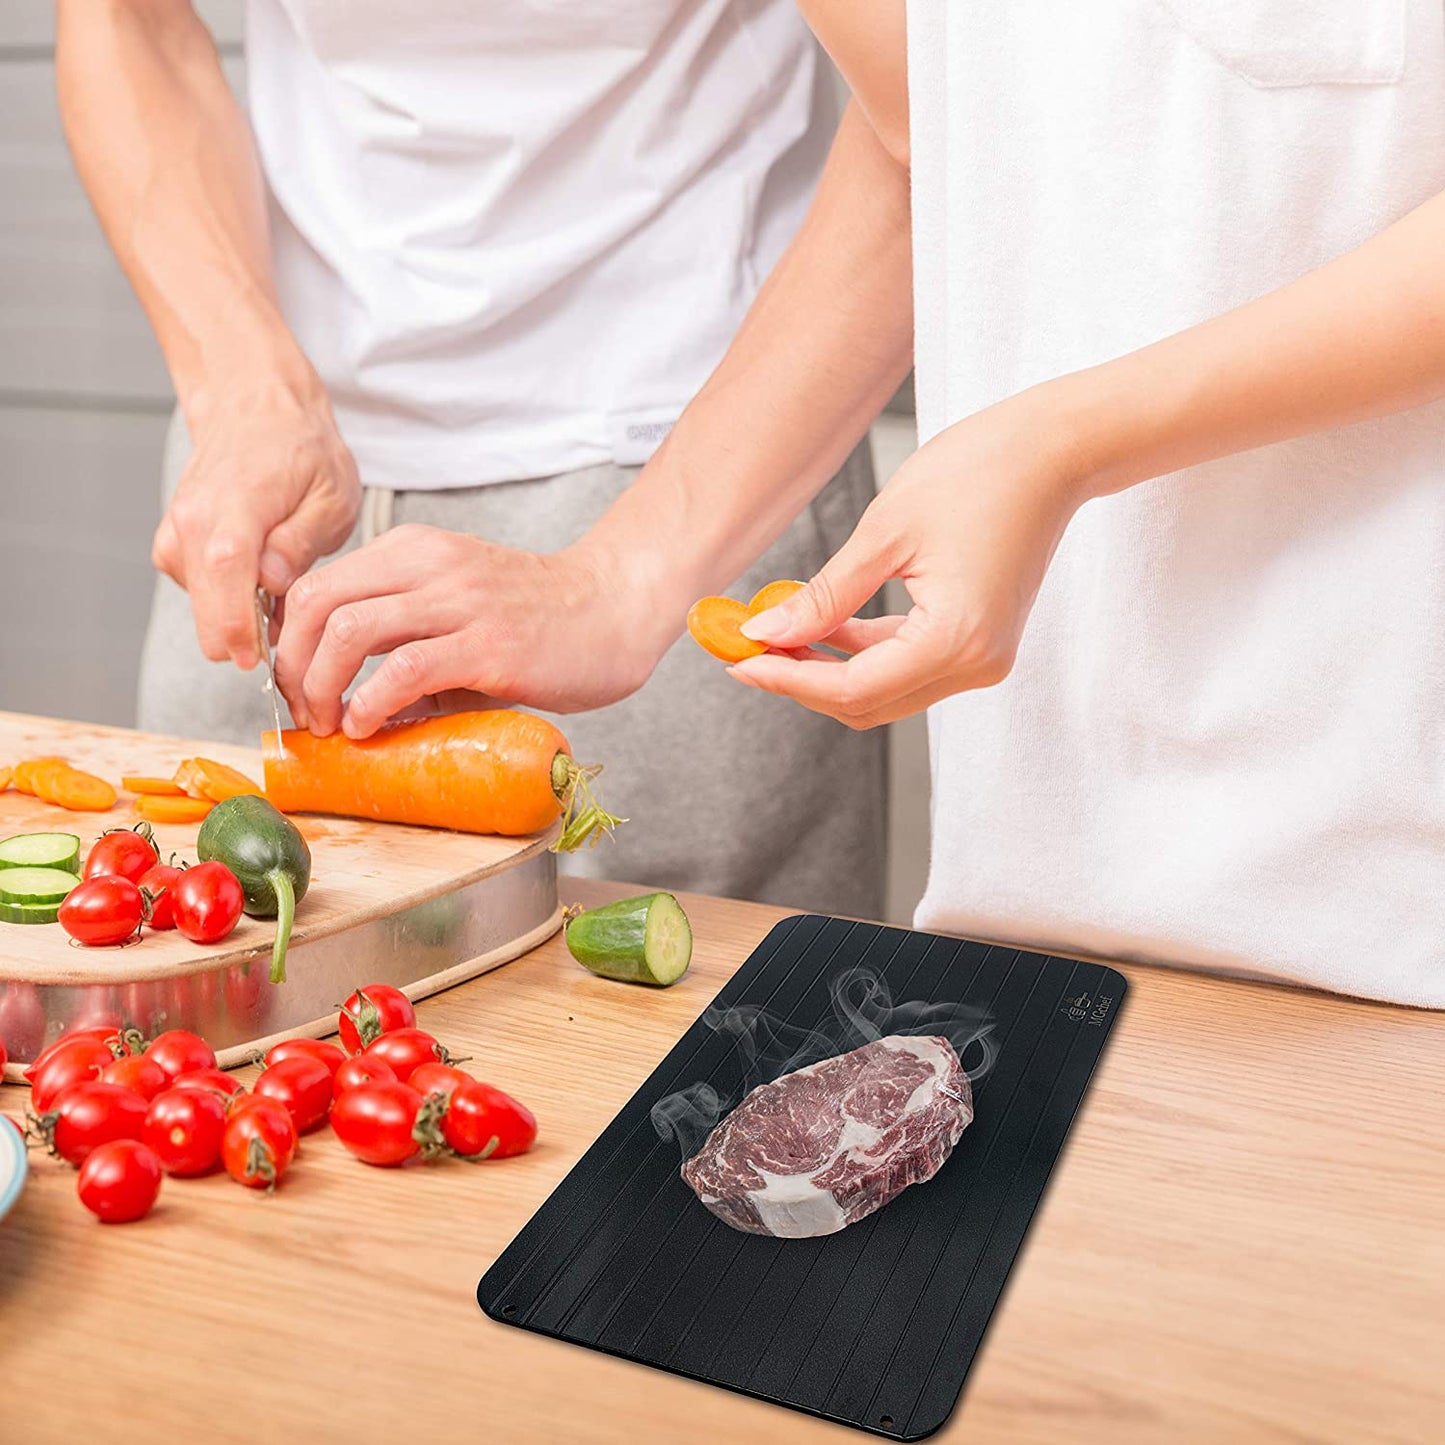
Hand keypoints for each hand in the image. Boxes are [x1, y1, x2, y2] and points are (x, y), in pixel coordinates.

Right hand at [152, 376, 360, 666]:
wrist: (255, 410)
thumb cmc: (301, 451)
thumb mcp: (331, 495)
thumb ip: (302, 542)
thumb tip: (274, 583)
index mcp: (234, 506)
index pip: (225, 574)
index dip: (239, 627)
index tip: (259, 661)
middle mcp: (192, 522)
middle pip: (206, 608)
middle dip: (247, 636)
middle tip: (296, 633)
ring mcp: (177, 535)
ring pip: (205, 609)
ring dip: (243, 616)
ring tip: (286, 590)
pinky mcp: (174, 547)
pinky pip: (202, 594)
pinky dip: (231, 600)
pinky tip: (262, 578)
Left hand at [273, 524, 678, 737]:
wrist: (614, 610)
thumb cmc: (538, 619)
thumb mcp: (458, 610)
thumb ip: (404, 640)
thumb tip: (352, 702)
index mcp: (414, 551)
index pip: (316, 585)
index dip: (289, 642)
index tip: (297, 685)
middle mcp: (430, 565)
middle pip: (318, 603)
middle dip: (293, 667)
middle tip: (306, 711)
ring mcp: (460, 602)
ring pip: (350, 631)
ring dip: (323, 687)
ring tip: (334, 724)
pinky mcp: (488, 644)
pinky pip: (404, 669)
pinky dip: (371, 703)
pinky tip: (372, 726)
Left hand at [730, 384, 1092, 726]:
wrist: (1054, 451)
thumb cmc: (979, 472)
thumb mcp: (885, 534)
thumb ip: (824, 597)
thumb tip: (766, 635)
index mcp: (956, 641)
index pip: (853, 688)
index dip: (788, 681)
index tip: (738, 661)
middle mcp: (976, 665)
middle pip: (868, 704)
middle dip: (803, 682)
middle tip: (749, 650)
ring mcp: (984, 660)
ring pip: (885, 692)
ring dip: (830, 671)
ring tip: (778, 634)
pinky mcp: (981, 645)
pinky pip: (908, 667)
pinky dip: (864, 654)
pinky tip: (824, 625)